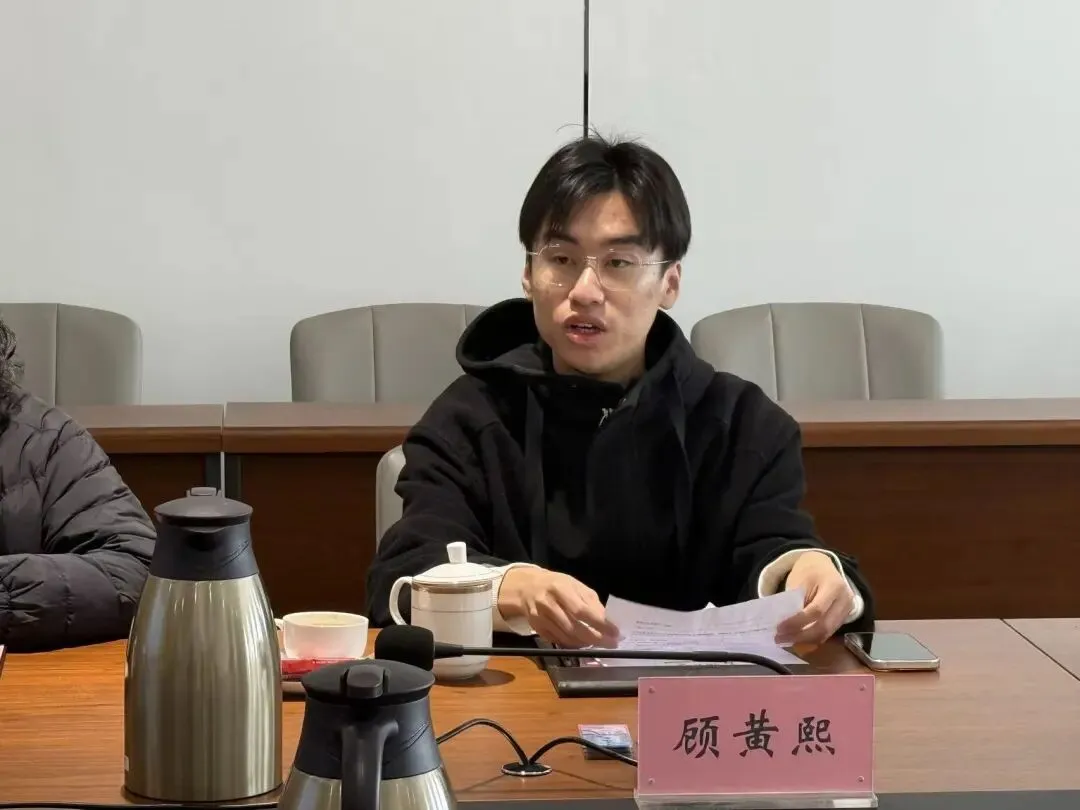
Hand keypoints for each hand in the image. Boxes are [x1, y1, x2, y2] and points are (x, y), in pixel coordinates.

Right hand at [498, 567, 619, 648]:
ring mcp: (540, 618)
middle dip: (595, 638)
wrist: (527, 588)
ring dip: (585, 643)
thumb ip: (591, 601)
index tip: (615, 632)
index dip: (599, 623)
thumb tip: (607, 620)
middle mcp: (548, 603)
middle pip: (573, 627)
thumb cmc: (557, 584)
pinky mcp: (537, 628)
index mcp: (560, 588)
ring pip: (566, 637)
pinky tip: (583, 643)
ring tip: (599, 643)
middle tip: (611, 643)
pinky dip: (572, 644)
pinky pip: (558, 640)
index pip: (582, 610)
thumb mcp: (575, 585)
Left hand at [774, 551, 854, 644]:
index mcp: (833, 586)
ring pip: (827, 633)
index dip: (797, 622)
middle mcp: (845, 600)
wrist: (822, 565)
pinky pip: (828, 632)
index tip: (779, 629)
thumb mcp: (797, 581)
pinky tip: (798, 639)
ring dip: (805, 640)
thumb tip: (784, 627)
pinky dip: (812, 638)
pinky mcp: (844, 617)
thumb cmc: (807, 572)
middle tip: (780, 639)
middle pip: (824, 626)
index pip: (816, 611)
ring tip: (787, 640)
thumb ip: (793, 602)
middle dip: (800, 636)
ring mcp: (847, 610)